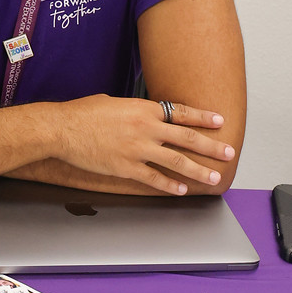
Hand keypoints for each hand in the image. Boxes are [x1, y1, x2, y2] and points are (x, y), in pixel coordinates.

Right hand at [52, 95, 235, 194]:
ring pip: (176, 161)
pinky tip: (181, 190)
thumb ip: (135, 110)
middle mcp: (146, 129)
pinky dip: (169, 185)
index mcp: (144, 109)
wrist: (62, 128)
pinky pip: (153, 178)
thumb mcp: (114, 102)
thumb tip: (146, 115)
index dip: (203, 118)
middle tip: (229, 152)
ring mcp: (137, 150)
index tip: (219, 121)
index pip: (182, 113)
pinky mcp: (125, 167)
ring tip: (213, 177)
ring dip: (198, 170)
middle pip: (187, 139)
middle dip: (211, 147)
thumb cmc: (84, 112)